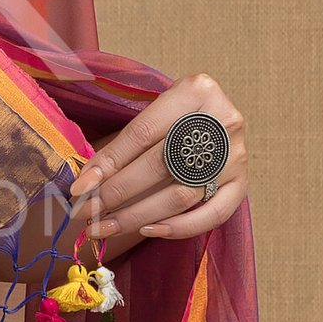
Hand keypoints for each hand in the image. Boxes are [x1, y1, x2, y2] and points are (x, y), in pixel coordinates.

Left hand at [67, 72, 248, 258]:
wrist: (214, 118)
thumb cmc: (173, 116)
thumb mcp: (152, 113)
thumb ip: (123, 144)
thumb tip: (84, 184)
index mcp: (196, 91)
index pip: (143, 133)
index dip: (108, 162)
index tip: (79, 187)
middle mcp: (223, 120)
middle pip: (160, 165)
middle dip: (116, 193)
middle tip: (85, 212)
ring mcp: (237, 154)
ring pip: (181, 195)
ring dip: (137, 216)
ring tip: (104, 227)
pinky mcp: (243, 182)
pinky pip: (213, 214)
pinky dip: (179, 227)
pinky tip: (147, 230)